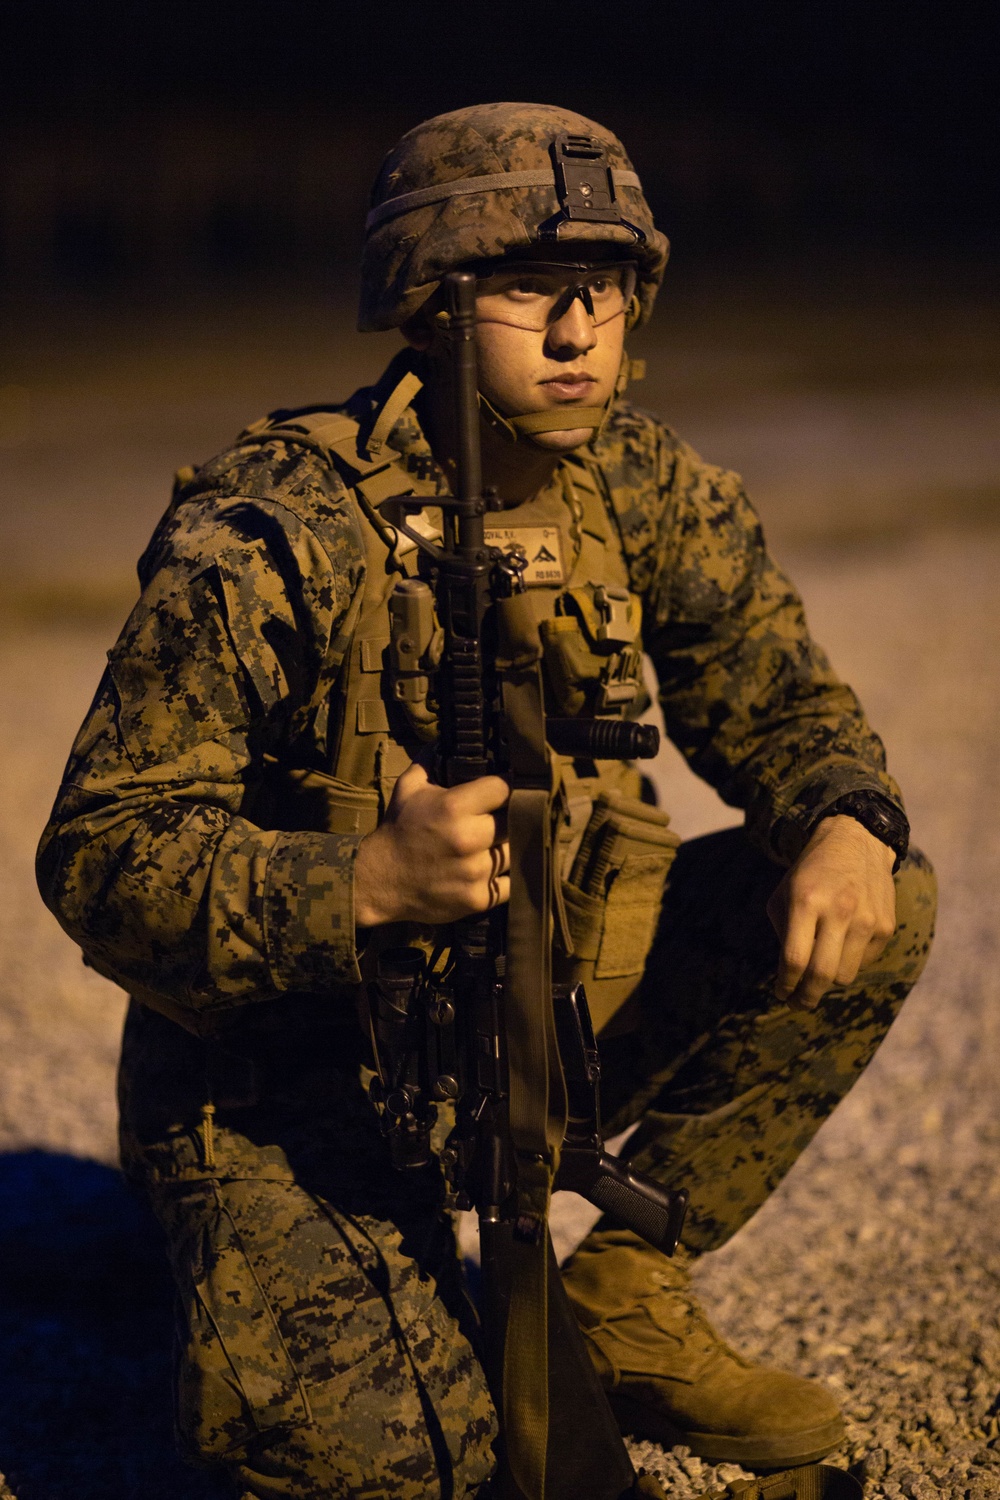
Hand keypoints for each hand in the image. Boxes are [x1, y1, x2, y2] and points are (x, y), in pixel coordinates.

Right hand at [354, 762, 510, 927]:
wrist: (377, 880)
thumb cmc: (398, 830)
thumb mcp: (408, 788)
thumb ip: (430, 760)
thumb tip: (447, 737)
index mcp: (454, 807)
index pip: (504, 788)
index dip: (511, 785)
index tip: (512, 786)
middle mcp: (468, 838)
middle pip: (517, 820)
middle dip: (514, 817)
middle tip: (508, 815)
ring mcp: (475, 871)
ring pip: (516, 852)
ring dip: (510, 847)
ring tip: (499, 842)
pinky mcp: (478, 899)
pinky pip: (510, 884)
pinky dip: (507, 877)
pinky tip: (496, 869)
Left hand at [766, 814, 896, 1008]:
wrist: (856, 842)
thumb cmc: (810, 873)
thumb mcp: (784, 894)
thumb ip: (784, 934)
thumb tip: (789, 976)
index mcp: (806, 902)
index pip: (794, 959)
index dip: (785, 984)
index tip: (781, 994)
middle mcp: (839, 911)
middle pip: (822, 975)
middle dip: (806, 997)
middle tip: (798, 1003)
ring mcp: (867, 920)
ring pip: (844, 975)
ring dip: (828, 981)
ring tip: (817, 974)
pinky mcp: (886, 926)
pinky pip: (864, 962)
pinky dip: (848, 962)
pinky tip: (841, 946)